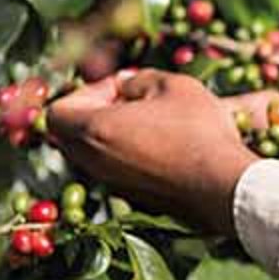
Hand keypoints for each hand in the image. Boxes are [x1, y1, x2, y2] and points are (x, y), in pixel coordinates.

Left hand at [47, 70, 260, 236]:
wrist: (222, 185)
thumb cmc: (197, 130)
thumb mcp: (172, 86)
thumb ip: (138, 80)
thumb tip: (126, 86)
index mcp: (94, 130)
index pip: (56, 112)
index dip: (84, 92)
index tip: (120, 88)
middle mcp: (93, 163)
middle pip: (71, 135)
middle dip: (96, 112)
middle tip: (133, 102)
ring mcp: (111, 184)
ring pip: (93, 155)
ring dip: (112, 135)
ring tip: (151, 122)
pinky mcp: (131, 199)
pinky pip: (114, 171)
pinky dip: (127, 156)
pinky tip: (164, 147)